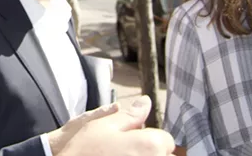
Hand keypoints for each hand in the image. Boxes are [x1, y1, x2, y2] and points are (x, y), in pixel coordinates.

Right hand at [49, 96, 174, 155]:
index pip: (166, 139)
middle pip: (164, 154)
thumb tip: (145, 102)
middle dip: (150, 150)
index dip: (148, 136)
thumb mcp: (104, 125)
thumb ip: (130, 115)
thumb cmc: (85, 150)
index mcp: (151, 145)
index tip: (131, 138)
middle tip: (123, 150)